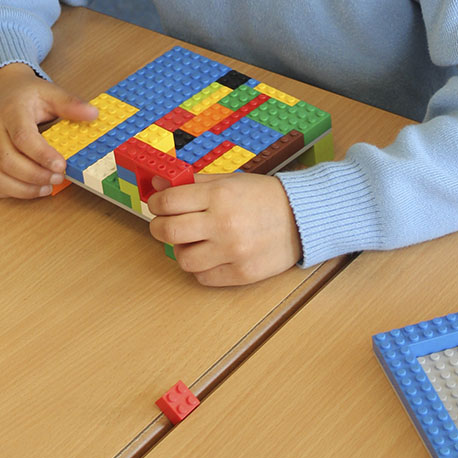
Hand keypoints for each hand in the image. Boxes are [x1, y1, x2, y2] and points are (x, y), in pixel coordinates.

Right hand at [0, 63, 97, 198]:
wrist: (3, 93)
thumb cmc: (28, 96)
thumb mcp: (51, 93)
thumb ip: (70, 104)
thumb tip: (93, 114)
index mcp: (11, 111)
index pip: (22, 136)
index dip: (42, 155)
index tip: (61, 165)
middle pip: (7, 161)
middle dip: (35, 176)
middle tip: (58, 178)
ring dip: (22, 189)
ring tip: (46, 188)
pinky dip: (6, 193)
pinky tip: (26, 189)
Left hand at [146, 172, 302, 285]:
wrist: (301, 217)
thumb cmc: (263, 196)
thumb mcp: (229, 181)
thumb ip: (192, 183)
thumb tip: (158, 184)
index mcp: (219, 195)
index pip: (168, 202)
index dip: (156, 204)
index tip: (157, 205)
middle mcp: (223, 224)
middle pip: (168, 232)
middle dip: (159, 227)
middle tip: (164, 224)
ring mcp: (232, 252)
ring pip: (183, 259)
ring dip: (182, 249)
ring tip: (192, 241)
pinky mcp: (241, 274)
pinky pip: (203, 277)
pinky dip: (201, 267)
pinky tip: (209, 254)